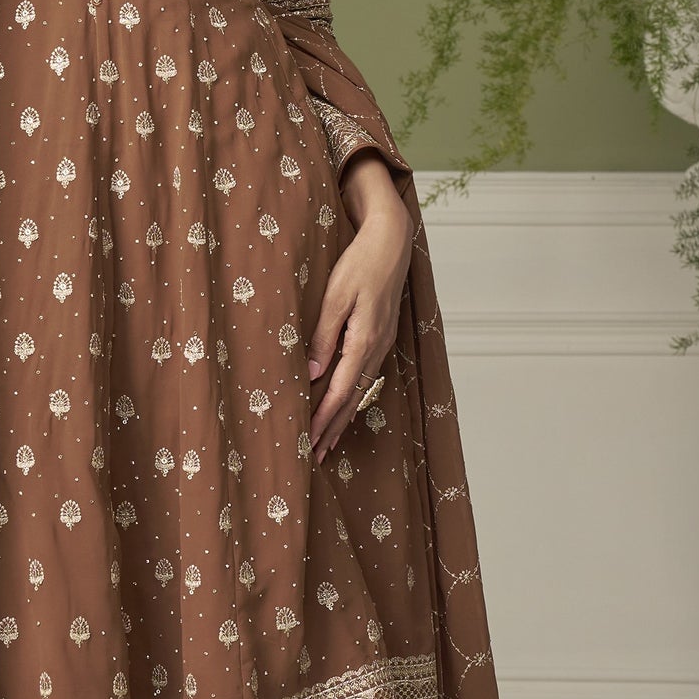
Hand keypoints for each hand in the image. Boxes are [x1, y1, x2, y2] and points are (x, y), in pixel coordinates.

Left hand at [306, 158, 412, 462]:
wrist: (392, 241)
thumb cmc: (359, 263)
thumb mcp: (336, 296)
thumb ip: (324, 335)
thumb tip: (313, 374)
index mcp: (364, 341)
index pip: (339, 392)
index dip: (322, 419)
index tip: (306, 442)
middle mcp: (376, 349)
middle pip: (351, 400)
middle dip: (331, 429)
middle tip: (314, 456)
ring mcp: (381, 344)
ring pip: (360, 391)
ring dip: (342, 418)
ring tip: (327, 442)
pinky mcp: (380, 336)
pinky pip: (365, 377)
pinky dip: (352, 398)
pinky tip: (344, 405)